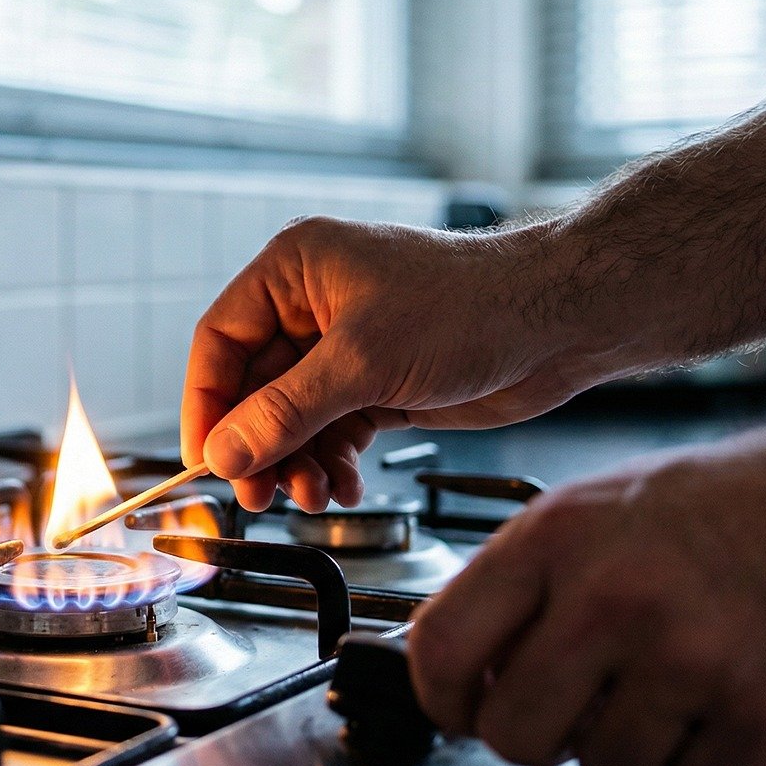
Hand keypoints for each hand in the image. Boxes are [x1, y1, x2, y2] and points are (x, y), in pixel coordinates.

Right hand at [183, 216, 596, 510]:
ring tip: (314, 496)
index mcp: (294, 270)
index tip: (205, 460)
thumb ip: (285, 413)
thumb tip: (224, 454)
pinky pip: (333, 430)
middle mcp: (313, 304)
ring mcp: (347, 346)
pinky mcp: (380, 382)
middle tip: (257, 495)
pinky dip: (333, 463)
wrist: (559, 323)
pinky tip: (346, 487)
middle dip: (259, 445)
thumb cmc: (471, 307)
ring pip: (293, 416)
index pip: (221, 339)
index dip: (207, 403)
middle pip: (254, 387)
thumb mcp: (363, 363)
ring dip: (297, 462)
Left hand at [407, 388, 765, 765]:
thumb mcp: (608, 506)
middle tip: (581, 706)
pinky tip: (728, 705)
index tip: (462, 708)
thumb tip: (467, 662)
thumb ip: (533, 581)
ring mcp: (690, 658)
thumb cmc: (748, 501)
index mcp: (559, 536)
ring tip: (677, 685)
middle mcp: (614, 595)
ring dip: (634, 747)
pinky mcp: (764, 714)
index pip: (442, 646)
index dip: (442, 697)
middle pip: (514, 732)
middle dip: (540, 735)